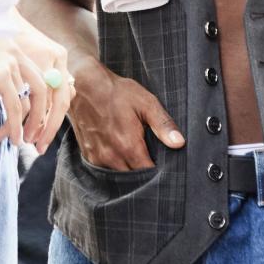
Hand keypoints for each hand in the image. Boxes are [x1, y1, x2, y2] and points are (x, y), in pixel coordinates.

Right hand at [0, 39, 70, 151]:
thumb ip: (4, 87)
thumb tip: (19, 111)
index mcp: (13, 50)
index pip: (37, 79)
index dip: (39, 104)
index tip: (33, 125)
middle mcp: (15, 52)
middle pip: (41, 90)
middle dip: (40, 117)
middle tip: (34, 136)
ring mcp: (10, 61)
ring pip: (27, 102)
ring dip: (24, 125)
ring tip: (18, 141)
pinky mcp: (1, 73)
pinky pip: (16, 106)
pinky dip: (16, 125)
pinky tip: (14, 138)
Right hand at [69, 58, 183, 169]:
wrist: (83, 85)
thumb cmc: (116, 92)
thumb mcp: (146, 103)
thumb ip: (163, 125)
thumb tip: (179, 143)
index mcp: (129, 146)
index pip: (148, 173)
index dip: (158, 171)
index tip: (164, 164)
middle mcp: (112, 157)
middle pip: (134, 177)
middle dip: (144, 172)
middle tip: (150, 158)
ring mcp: (98, 158)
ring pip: (119, 174)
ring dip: (129, 169)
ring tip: (135, 155)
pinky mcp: (88, 155)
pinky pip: (105, 169)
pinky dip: (114, 164)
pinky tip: (119, 152)